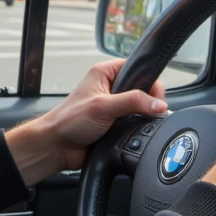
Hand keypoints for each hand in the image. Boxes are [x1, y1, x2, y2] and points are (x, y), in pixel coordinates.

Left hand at [5, 59, 167, 185]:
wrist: (57, 147)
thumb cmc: (68, 121)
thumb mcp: (103, 106)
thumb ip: (133, 102)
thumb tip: (158, 104)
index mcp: (105, 73)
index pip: (137, 68)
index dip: (150, 82)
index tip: (157, 98)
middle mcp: (109, 87)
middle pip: (141, 89)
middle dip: (147, 102)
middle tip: (150, 112)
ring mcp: (113, 106)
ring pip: (139, 108)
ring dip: (140, 117)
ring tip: (136, 123)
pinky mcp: (114, 123)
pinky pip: (133, 123)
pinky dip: (135, 128)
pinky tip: (132, 133)